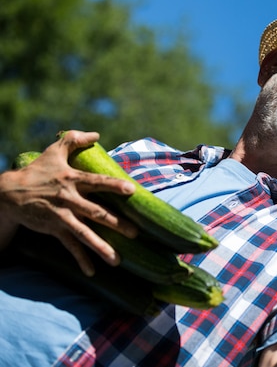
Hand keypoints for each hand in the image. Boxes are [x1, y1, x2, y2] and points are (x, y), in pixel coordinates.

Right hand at [0, 130, 137, 274]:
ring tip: (118, 260)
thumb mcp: (54, 151)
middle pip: (96, 213)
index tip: (132, 190)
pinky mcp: (54, 229)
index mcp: (73, 180)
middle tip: (136, 233)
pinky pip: (70, 246)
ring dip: (101, 248)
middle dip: (116, 224)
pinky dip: (81, 259)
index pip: (97, 183)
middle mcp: (69, 199)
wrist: (8, 193)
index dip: (114, 185)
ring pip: (84, 234)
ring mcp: (62, 216)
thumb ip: (75, 139)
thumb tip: (96, 133)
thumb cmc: (37, 171)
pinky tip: (92, 272)